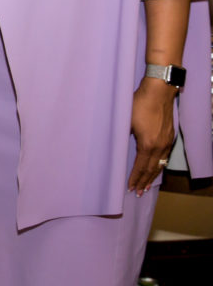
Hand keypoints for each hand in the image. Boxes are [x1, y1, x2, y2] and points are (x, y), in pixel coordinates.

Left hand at [128, 77, 176, 195]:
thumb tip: (115, 146)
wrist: (158, 92)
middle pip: (152, 169)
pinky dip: (159, 165)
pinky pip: (165, 156)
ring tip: (147, 185)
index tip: (130, 188)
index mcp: (147, 144)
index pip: (141, 167)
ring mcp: (167, 141)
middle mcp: (160, 146)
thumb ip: (122, 136)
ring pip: (160, 164)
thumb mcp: (125, 121)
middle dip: (144, 181)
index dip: (135, 178)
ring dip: (153, 175)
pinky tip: (156, 167)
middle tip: (139, 192)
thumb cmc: (139, 104)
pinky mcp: (170, 136)